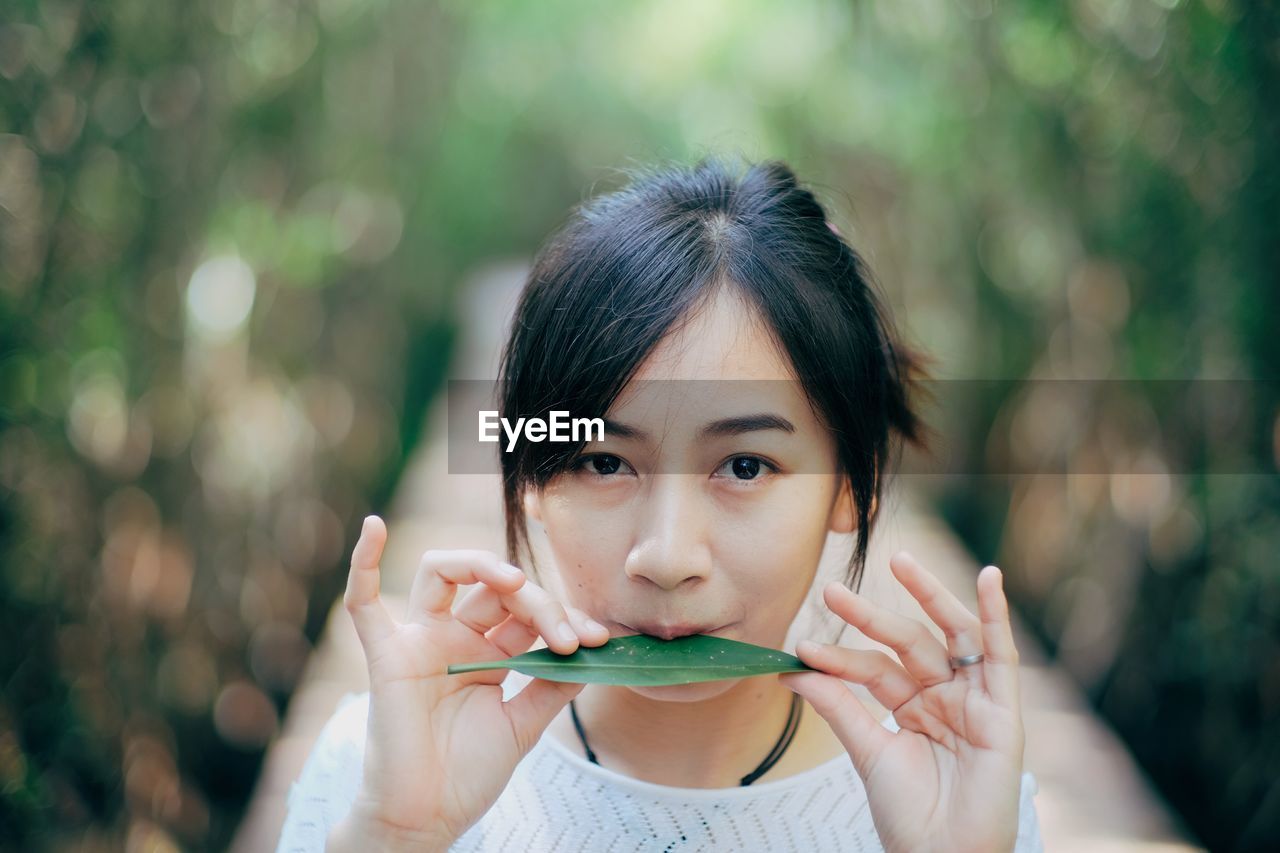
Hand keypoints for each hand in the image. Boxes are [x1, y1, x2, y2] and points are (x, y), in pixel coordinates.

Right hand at [328, 516, 609, 849]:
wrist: (427, 819)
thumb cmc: (468, 774)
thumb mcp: (524, 725)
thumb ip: (553, 685)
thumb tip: (591, 652)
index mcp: (486, 652)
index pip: (526, 610)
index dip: (564, 617)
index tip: (599, 641)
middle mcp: (452, 637)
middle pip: (495, 588)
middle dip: (538, 602)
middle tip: (569, 637)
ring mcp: (418, 642)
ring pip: (443, 573)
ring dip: (482, 565)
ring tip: (516, 582)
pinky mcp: (387, 657)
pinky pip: (363, 604)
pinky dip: (363, 562)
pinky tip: (374, 527)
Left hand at [779, 551, 1024, 852]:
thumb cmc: (909, 816)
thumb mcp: (867, 751)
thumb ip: (838, 705)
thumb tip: (793, 669)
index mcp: (912, 707)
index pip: (874, 668)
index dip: (840, 657)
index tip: (800, 648)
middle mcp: (944, 697)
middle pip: (909, 643)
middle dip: (872, 616)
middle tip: (832, 591)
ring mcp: (975, 701)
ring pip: (952, 636)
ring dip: (930, 595)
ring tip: (900, 561)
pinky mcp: (1004, 712)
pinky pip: (1003, 656)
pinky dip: (996, 615)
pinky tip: (988, 578)